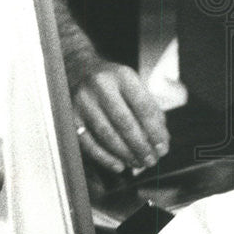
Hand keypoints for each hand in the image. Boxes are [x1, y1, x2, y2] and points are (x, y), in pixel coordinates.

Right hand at [69, 55, 169, 175]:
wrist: (77, 68)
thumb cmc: (112, 81)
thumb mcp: (132, 84)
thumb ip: (149, 108)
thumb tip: (161, 139)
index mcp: (122, 75)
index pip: (143, 106)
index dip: (155, 131)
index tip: (163, 147)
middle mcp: (101, 86)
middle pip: (124, 123)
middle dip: (141, 146)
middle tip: (152, 160)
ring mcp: (83, 101)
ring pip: (107, 135)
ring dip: (125, 154)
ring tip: (139, 163)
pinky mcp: (70, 116)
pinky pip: (89, 143)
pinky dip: (105, 157)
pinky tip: (119, 164)